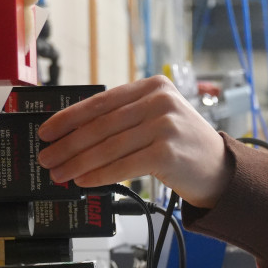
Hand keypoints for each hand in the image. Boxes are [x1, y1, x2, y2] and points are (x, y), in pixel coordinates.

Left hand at [36, 75, 231, 207]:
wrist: (221, 171)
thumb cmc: (184, 147)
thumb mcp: (158, 119)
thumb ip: (125, 118)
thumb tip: (75, 134)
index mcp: (154, 86)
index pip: (101, 101)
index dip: (69, 117)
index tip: (47, 131)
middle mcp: (160, 101)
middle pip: (101, 125)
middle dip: (68, 144)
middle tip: (46, 157)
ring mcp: (165, 126)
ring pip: (108, 146)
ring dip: (77, 162)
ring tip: (59, 173)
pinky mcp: (167, 153)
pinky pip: (122, 166)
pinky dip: (99, 175)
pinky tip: (83, 180)